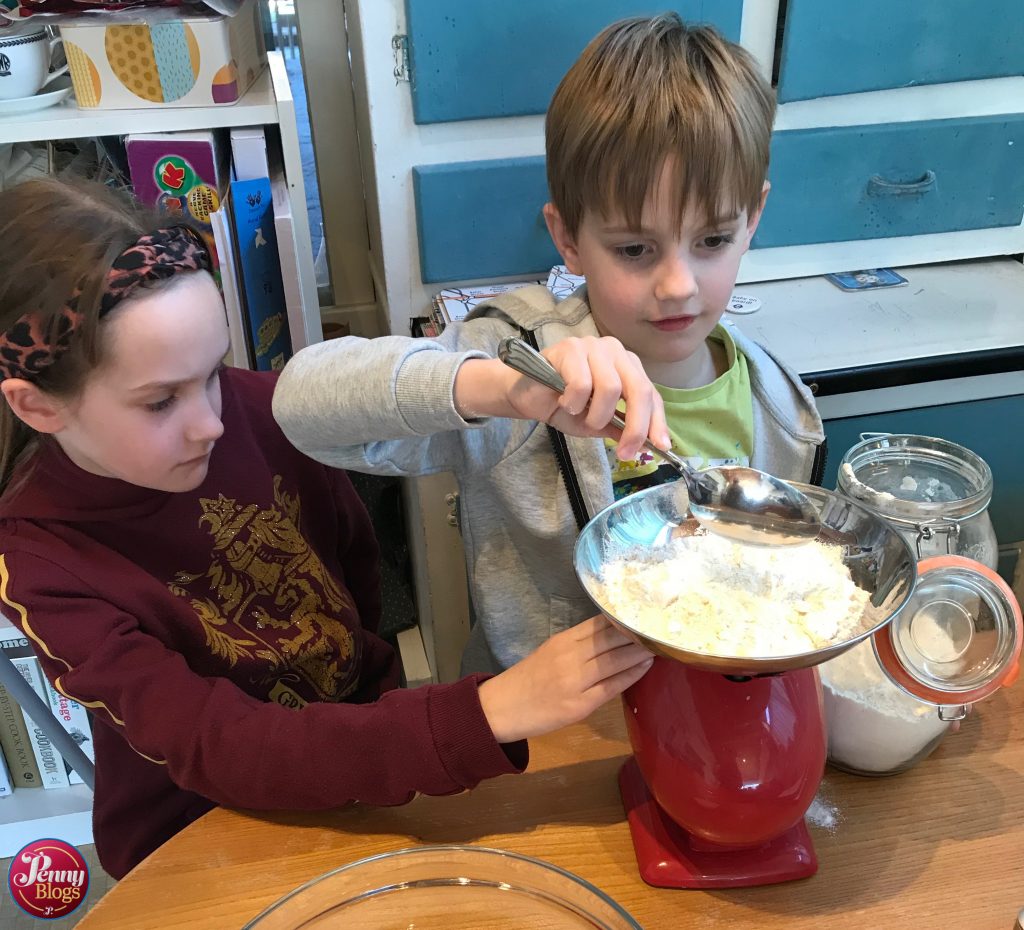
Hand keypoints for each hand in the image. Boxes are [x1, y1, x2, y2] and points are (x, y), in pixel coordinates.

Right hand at [454, 336, 668, 460]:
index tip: (660, 447)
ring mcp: (593, 346)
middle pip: (639, 390)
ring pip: (610, 388)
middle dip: (635, 426)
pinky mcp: (570, 348)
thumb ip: (620, 428)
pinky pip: (582, 383)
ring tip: (580, 415)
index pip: (651, 394)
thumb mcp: (596, 423)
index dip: (657, 422)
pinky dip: (574, 402)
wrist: (526, 394)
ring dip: (596, 414)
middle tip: (624, 452)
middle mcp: (615, 351)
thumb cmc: (562, 404)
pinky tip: (564, 401)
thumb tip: (648, 444)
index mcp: (627, 367)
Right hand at [477, 615, 653, 743]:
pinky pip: (612, 685)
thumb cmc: (528, 680)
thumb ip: (578, 643)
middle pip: (611, 638)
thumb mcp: (550, 652)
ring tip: (660, 643)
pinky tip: (646, 666)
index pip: (600, 622)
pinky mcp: (580, 704)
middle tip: (661, 624)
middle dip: (637, 632)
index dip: (625, 616)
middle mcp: (570, 655)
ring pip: (615, 659)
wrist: (500, 708)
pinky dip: (632, 674)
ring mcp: (576, 680)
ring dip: (640, 650)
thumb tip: (612, 634)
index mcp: (563, 640)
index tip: (647, 610)